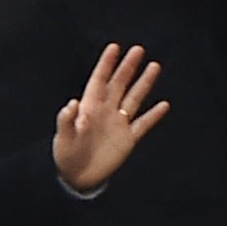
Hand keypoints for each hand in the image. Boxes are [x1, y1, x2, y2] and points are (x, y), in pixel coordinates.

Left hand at [51, 43, 170, 191]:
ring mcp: (118, 124)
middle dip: (128, 67)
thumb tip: (72, 103)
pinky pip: (143, 124)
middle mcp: (106, 111)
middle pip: (119, 84)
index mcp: (89, 108)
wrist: (77, 178)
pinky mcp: (128, 139)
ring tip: (154, 66)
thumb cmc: (66, 156)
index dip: (106, 64)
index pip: (99, 81)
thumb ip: (67, 121)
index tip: (114, 47)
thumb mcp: (63, 139)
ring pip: (134, 99)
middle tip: (138, 50)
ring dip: (144, 83)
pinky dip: (154, 115)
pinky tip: (164, 105)